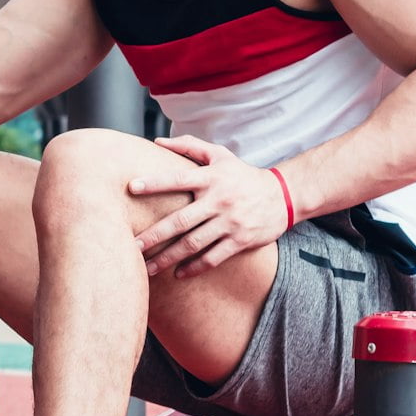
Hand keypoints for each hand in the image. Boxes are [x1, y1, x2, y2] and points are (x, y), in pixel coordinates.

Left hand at [128, 135, 289, 279]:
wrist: (284, 195)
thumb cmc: (243, 175)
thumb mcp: (220, 156)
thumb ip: (189, 146)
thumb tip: (157, 141)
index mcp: (211, 178)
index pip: (178, 179)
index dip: (155, 182)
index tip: (131, 187)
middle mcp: (219, 200)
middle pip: (181, 220)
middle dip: (155, 235)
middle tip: (131, 245)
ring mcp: (230, 222)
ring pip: (194, 243)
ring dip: (169, 257)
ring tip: (148, 268)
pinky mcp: (240, 240)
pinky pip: (213, 257)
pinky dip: (195, 267)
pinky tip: (177, 274)